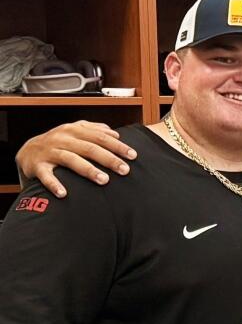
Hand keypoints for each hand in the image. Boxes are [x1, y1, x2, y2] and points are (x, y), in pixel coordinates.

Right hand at [15, 120, 133, 196]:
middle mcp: (62, 139)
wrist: (27, 151)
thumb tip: (115, 132)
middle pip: (89, 148)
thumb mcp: (74, 131)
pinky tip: (64, 193)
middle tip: (125, 170)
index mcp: (74, 130)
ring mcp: (49, 152)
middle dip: (109, 159)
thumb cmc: (57, 142)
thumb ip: (94, 130)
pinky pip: (46, 176)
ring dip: (88, 170)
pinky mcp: (37, 166)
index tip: (133, 155)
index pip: (100, 137)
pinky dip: (54, 184)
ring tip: (104, 180)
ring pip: (71, 159)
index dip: (117, 145)